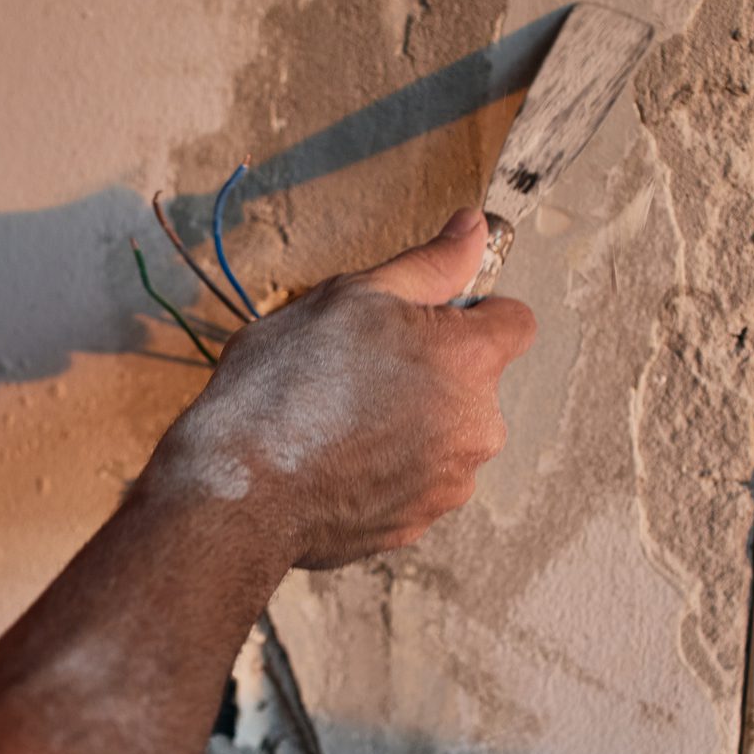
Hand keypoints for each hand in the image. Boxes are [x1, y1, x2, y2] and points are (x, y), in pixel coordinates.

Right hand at [143, 208, 535, 568]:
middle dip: (432, 371)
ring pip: (443, 436)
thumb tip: (474, 229)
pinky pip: (412, 482)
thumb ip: (428, 265)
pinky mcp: (416, 524)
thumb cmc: (286, 386)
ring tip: (339, 418)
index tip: (425, 319)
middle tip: (360, 366)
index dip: (472, 312)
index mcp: (469, 360)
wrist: (238, 490)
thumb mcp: (352, 296)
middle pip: (476, 384)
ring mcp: (448, 484)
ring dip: (409, 423)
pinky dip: (384, 469)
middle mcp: (476, 428)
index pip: (515, 321)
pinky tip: (334, 459)